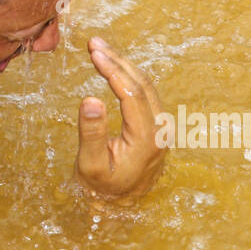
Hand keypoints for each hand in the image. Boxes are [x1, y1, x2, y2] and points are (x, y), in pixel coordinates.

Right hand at [74, 36, 166, 199]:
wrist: (119, 205)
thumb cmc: (102, 187)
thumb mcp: (90, 165)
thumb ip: (91, 133)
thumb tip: (90, 98)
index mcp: (147, 139)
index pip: (132, 94)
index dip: (112, 71)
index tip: (93, 53)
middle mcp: (160, 131)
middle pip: (142, 85)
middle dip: (117, 61)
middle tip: (94, 43)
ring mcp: (160, 128)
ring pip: (145, 87)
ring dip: (123, 65)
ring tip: (99, 49)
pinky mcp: (156, 127)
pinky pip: (145, 94)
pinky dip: (128, 77)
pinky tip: (113, 67)